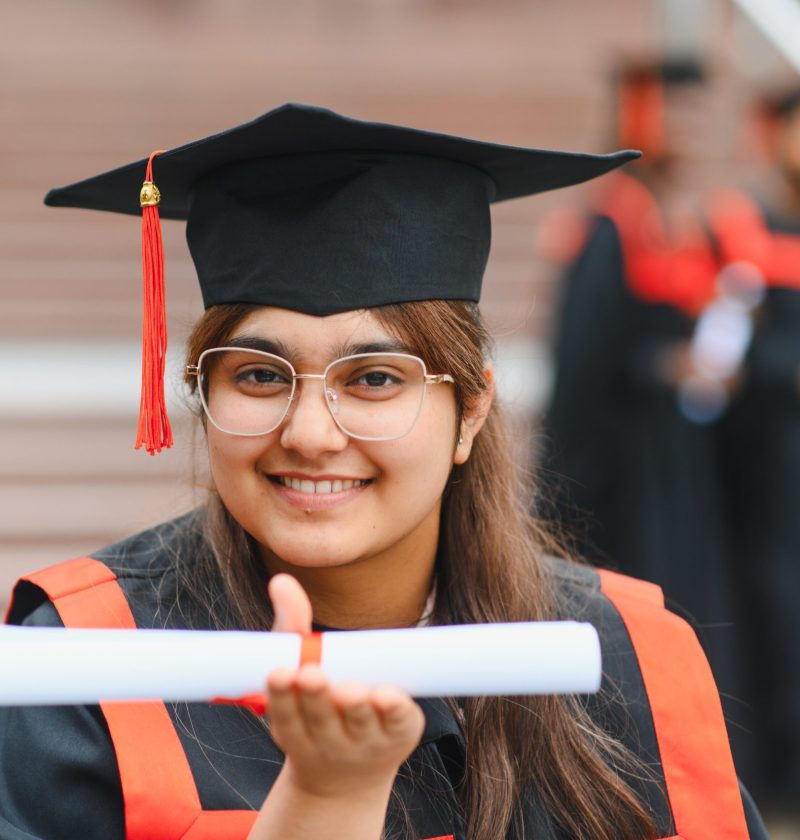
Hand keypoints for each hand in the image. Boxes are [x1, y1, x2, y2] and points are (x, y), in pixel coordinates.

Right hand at [266, 574, 424, 798]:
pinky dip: (395, 710)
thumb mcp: (299, 671)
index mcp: (294, 729)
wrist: (349, 775)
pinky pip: (399, 724)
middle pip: (321, 719)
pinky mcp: (400, 736)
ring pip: (360, 724)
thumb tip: (281, 580)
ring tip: (353, 690)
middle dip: (316, 697)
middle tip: (313, 675)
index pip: (284, 715)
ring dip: (357, 707)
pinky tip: (391, 695)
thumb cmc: (317, 708)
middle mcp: (327, 741)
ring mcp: (365, 744)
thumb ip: (291, 627)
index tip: (281, 673)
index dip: (281, 696)